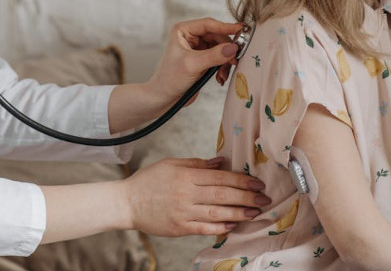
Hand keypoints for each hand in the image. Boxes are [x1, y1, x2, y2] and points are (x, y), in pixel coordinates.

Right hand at [123, 157, 268, 235]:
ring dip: (239, 213)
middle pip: (222, 195)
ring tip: (255, 212)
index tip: (256, 182)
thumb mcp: (171, 164)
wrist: (127, 202)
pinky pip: (204, 229)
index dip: (241, 179)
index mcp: (185, 175)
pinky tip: (233, 225)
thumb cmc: (149, 181)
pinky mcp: (179, 228)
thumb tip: (221, 162)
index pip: (219, 177)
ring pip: (216, 213)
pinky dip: (220, 228)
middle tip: (264, 198)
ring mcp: (183, 212)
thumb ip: (197, 164)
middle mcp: (186, 194)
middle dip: (246, 197)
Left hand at [147, 18, 244, 107]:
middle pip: (217, 36)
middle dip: (226, 50)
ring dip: (225, 61)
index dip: (226, 27)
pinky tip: (220, 78)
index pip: (208, 24)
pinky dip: (222, 67)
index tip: (242, 30)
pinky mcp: (203, 59)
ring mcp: (198, 48)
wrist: (164, 98)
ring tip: (223, 74)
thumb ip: (214, 56)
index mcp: (183, 30)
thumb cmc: (170, 79)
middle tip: (235, 60)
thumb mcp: (193, 65)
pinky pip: (219, 58)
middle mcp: (190, 36)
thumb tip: (233, 48)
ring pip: (221, 48)